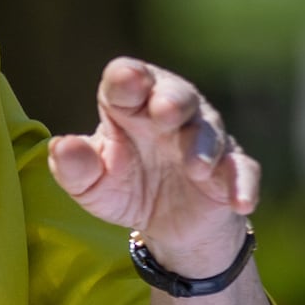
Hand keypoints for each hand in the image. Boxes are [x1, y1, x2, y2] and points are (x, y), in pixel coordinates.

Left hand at [48, 57, 259, 274]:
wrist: (166, 225)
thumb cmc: (124, 187)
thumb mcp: (91, 185)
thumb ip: (73, 167)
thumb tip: (61, 147)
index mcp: (130, 106)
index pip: (126, 79)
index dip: (126, 78)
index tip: (125, 83)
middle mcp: (170, 114)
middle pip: (176, 93)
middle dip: (172, 99)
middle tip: (165, 112)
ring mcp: (204, 139)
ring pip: (210, 130)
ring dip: (203, 145)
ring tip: (195, 167)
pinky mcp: (231, 170)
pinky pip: (242, 170)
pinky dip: (242, 183)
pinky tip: (240, 201)